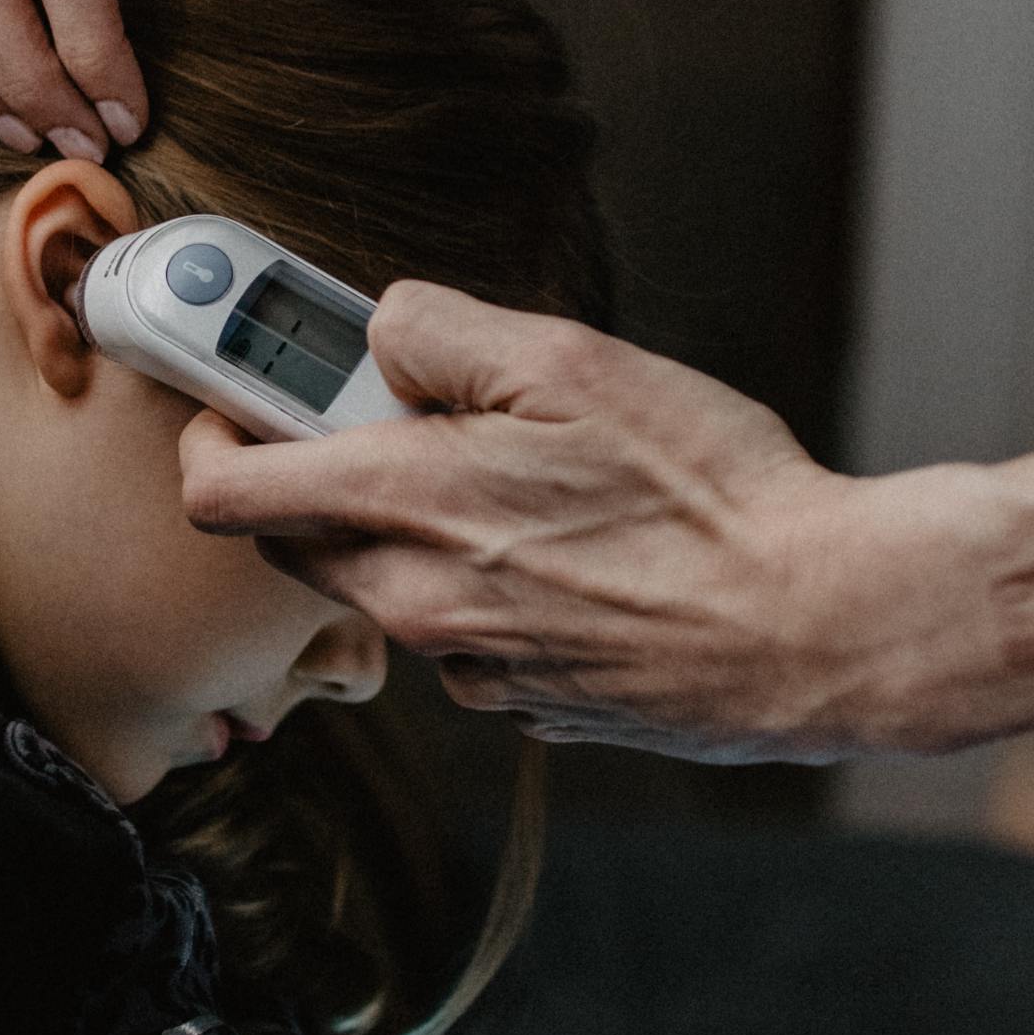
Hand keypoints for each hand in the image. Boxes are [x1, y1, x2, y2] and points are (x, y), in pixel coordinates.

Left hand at [182, 282, 1033, 761]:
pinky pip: (466, 636)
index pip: (225, 493)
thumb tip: (379, 330)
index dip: (208, 433)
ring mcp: (474, 669)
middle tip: (388, 415)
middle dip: (315, 476)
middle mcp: (420, 605)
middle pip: (296, 544)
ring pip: (388, 589)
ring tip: (521, 478)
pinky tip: (576, 550)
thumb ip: (444, 332)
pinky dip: (486, 587)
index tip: (232, 395)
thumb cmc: (711, 491)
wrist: (825, 628)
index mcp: (409, 508)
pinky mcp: (531, 704)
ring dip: (412, 532)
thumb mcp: (573, 361)